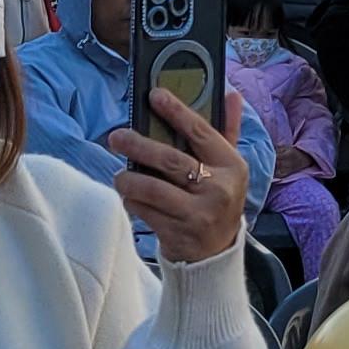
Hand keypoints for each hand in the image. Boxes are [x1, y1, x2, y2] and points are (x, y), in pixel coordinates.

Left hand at [105, 87, 251, 263]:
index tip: (154, 95)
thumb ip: (228, 131)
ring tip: (119, 176)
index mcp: (231, 165)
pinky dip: (133, 202)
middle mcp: (218, 188)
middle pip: (171, 159)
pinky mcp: (179, 233)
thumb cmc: (218, 200)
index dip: (176, 111)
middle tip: (116, 137)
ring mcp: (198, 213)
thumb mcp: (228, 168)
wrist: (216, 255)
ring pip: (154, 189)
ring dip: (130, 180)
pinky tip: (128, 197)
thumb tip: (232, 94)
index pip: (201, 131)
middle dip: (139, 146)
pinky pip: (147, 213)